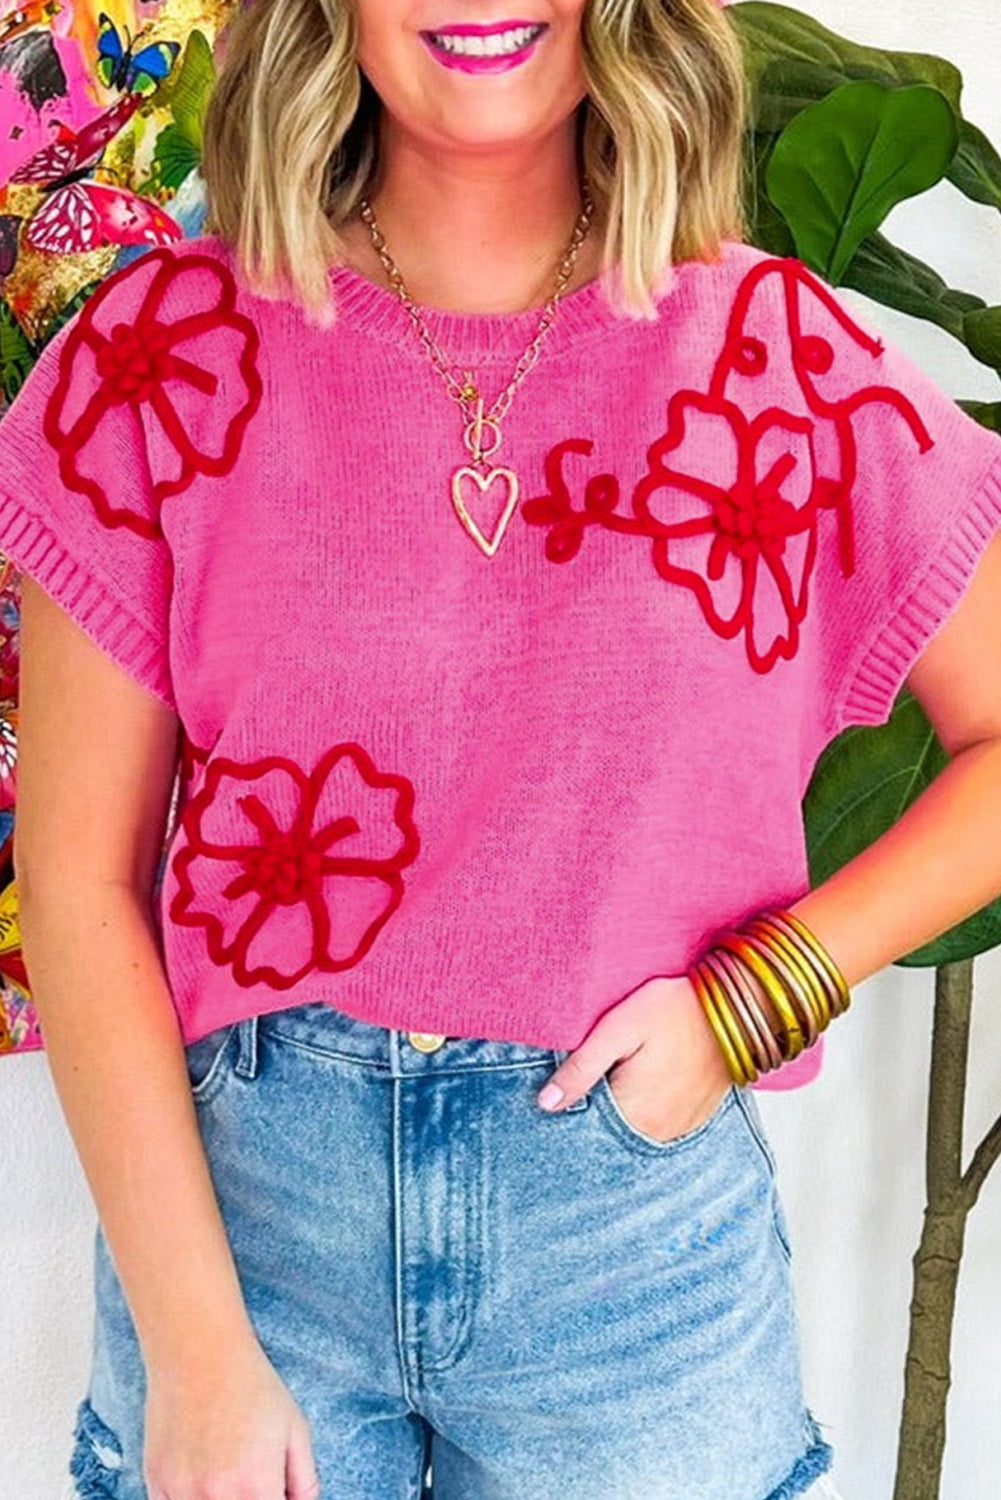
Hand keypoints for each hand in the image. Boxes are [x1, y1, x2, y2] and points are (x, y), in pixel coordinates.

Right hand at [143, 1328, 320, 1498]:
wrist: (200, 1351)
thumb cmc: (251, 1385)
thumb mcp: (295, 1429)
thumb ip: (304, 1481)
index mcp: (258, 1486)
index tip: (271, 1492)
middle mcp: (217, 1496)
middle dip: (247, 1499)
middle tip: (246, 1475)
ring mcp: (182, 1492)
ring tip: (223, 1469)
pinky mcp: (156, 1483)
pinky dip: (188, 1498)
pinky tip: (199, 1474)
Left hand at [537, 974, 735, 1142]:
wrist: (736, 1005)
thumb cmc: (675, 1008)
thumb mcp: (619, 1028)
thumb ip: (582, 1068)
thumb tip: (547, 1104)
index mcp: (634, 1112)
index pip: (586, 1131)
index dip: (570, 1113)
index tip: (561, 1095)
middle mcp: (658, 1131)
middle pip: (609, 1133)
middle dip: (594, 1114)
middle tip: (591, 1080)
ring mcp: (680, 1128)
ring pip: (633, 1132)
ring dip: (620, 1114)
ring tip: (617, 1080)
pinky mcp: (695, 1118)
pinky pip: (658, 1126)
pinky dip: (644, 1113)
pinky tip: (640, 1086)